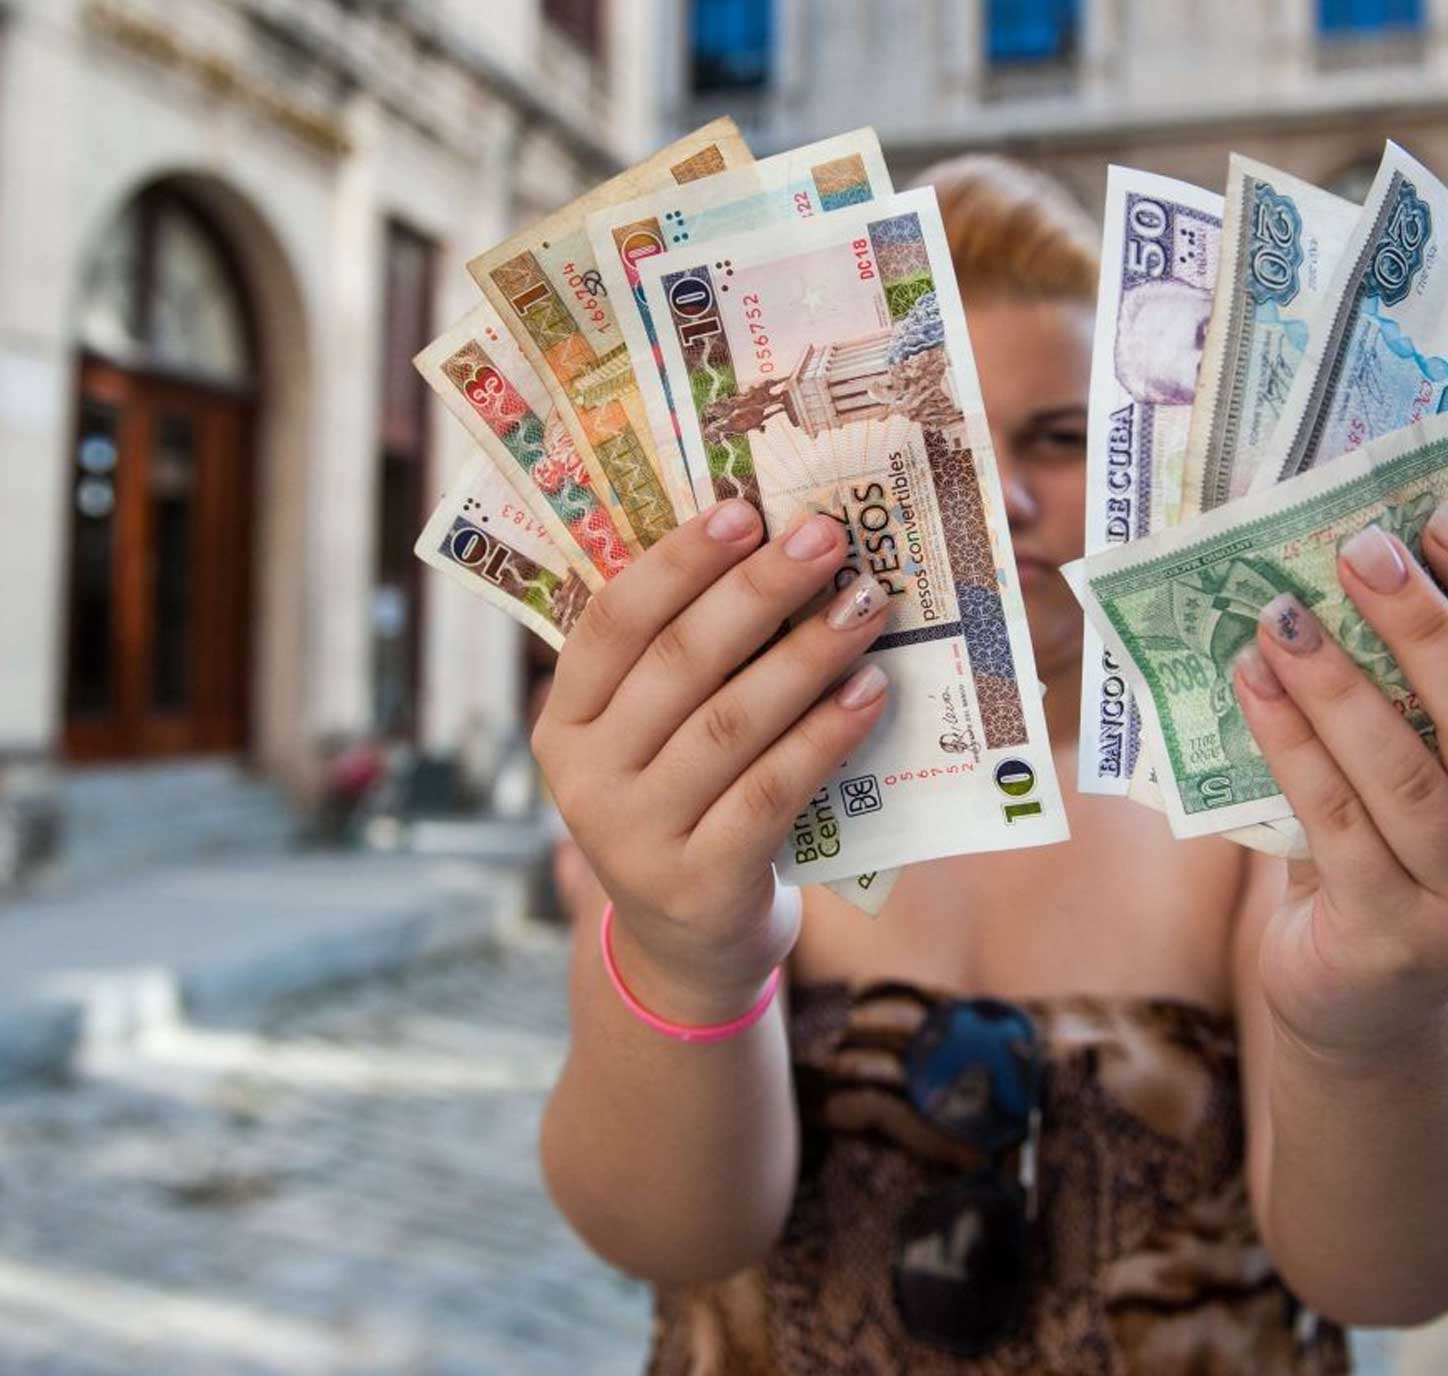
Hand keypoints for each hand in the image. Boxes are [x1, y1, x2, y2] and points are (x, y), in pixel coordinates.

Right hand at [533, 500, 893, 1023]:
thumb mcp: (656, 738)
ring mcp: (638, 839)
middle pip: (679, 665)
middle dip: (759, 592)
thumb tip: (769, 547)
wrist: (688, 946)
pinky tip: (870, 692)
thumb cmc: (687, 802)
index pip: (612, 623)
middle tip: (826, 539)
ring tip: (866, 605)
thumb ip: (684, 662)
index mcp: (565, 722)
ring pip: (731, 724)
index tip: (742, 513)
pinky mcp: (702, 885)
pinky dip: (826, 736)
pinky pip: (773, 792)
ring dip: (807, 656)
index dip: (676, 563)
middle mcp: (587, 780)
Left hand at [1235, 501, 1447, 1066]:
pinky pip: (1335, 822)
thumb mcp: (1436, 780)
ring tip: (1282, 614)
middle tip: (1361, 548)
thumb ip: (1426, 702)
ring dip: (1338, 684)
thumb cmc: (1395, 855)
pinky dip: (1289, 744)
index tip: (1445, 520)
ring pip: (1406, 776)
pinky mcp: (1394, 943)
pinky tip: (1252, 683)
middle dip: (1425, 626)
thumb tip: (1364, 562)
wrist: (1357, 1001)